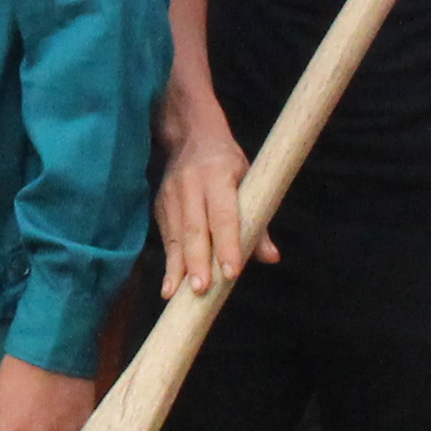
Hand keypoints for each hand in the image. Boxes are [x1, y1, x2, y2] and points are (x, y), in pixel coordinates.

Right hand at [153, 118, 271, 297]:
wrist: (189, 135)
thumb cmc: (227, 163)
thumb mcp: (249, 180)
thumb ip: (258, 220)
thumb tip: (271, 258)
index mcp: (217, 175)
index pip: (223, 215)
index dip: (227, 244)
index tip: (231, 272)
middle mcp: (190, 185)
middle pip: (195, 229)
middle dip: (197, 261)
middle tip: (201, 290)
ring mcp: (171, 195)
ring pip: (176, 236)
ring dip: (177, 267)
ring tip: (176, 295)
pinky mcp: (159, 206)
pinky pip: (166, 238)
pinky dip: (169, 263)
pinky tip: (170, 287)